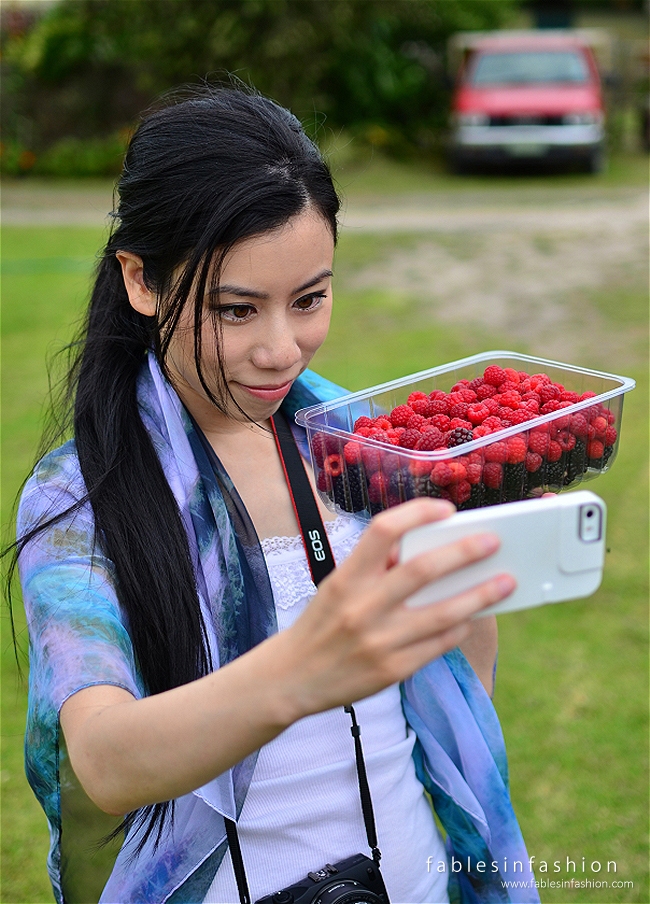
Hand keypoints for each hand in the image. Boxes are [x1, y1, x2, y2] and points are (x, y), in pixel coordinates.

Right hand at [276, 498, 515, 716]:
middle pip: (422, 570)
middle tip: (493, 541)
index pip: (384, 531)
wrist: (291, 678)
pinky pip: (438, 644)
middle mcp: (362, 607)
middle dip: (464, 552)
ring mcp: (379, 641)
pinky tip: (473, 616)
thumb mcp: (337, 587)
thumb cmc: (321, 624)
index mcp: (346, 578)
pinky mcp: (392, 670)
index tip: (446, 510)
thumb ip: (375, 569)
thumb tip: (425, 550)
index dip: (417, 514)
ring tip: (505, 582)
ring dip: (480, 595)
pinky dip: (460, 627)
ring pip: (443, 613)